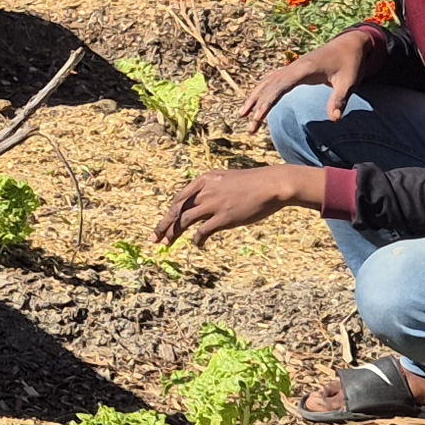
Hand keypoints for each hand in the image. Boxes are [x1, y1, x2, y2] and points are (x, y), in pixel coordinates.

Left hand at [155, 164, 326, 246]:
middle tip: (153, 240)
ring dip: (173, 235)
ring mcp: (213, 204)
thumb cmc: (253, 183)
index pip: (178, 199)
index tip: (162, 225)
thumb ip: (212, 189)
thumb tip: (203, 204)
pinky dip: (197, 240)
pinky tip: (198, 245)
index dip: (168, 214)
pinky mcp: (224, 218)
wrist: (271, 184)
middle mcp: (204, 191)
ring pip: (184, 221)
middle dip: (163, 226)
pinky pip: (202, 231)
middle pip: (176, 211)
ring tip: (167, 245)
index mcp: (204, 180)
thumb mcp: (226, 179)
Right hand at [244, 29, 379, 127]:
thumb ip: (340, 100)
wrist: (350, 43)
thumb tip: (335, 120)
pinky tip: (256, 100)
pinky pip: (273, 80)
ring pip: (267, 82)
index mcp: (304, 69)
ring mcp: (292, 67)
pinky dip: (262, 91)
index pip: (279, 87)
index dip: (267, 103)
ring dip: (254, 98)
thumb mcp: (349, 82)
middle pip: (269, 87)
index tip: (257, 118)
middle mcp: (293, 67)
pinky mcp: (294, 69)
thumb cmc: (350, 62)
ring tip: (242, 115)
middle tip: (250, 128)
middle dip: (256, 106)